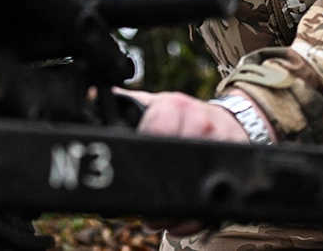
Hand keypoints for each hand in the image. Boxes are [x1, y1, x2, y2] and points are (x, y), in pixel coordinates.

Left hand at [112, 88, 263, 236]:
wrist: (232, 121)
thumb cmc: (185, 116)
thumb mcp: (157, 103)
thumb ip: (126, 104)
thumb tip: (87, 100)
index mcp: (176, 106)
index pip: (159, 124)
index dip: (143, 152)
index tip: (132, 171)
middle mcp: (201, 122)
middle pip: (177, 163)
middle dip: (154, 192)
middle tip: (141, 208)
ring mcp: (220, 145)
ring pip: (196, 187)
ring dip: (170, 213)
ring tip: (155, 218)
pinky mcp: (235, 169)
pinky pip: (212, 204)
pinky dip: (191, 221)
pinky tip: (177, 223)